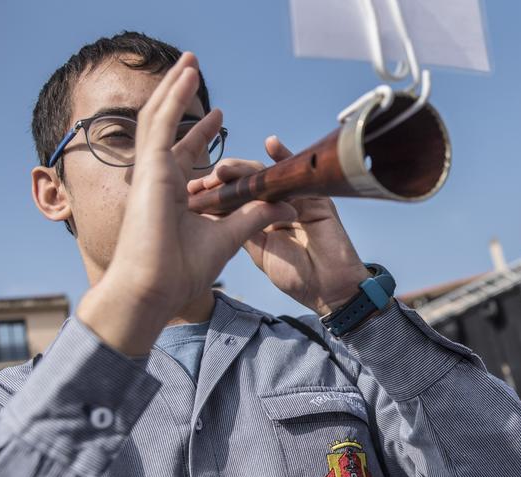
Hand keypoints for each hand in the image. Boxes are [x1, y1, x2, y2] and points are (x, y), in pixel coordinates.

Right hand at [76, 53, 296, 355]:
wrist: (155, 287)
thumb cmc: (180, 272)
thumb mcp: (230, 237)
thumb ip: (255, 216)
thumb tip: (286, 203)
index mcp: (173, 195)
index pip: (187, 155)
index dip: (200, 134)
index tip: (219, 118)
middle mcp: (159, 179)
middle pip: (169, 128)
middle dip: (182, 99)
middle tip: (193, 71)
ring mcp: (151, 172)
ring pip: (160, 117)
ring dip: (175, 88)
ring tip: (189, 61)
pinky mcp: (150, 168)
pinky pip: (160, 123)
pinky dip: (173, 99)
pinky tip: (185, 76)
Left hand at [189, 138, 369, 315]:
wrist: (328, 289)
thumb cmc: (296, 276)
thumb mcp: (259, 251)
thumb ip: (242, 229)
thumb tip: (212, 210)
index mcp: (260, 219)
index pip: (233, 197)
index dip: (213, 192)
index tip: (191, 193)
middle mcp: (275, 205)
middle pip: (246, 182)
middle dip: (223, 179)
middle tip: (204, 182)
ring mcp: (295, 199)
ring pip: (266, 176)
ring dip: (244, 169)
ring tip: (224, 169)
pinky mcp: (315, 196)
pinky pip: (298, 172)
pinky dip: (285, 156)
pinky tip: (271, 144)